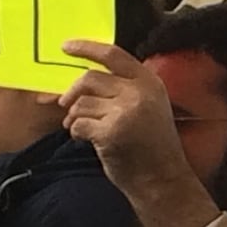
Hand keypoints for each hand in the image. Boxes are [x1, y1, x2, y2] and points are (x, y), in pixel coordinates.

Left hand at [58, 37, 211, 226]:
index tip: (66, 47)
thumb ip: (124, 89)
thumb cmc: (152, 146)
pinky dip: (77, 132)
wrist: (162, 179)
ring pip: (81, 103)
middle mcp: (139, 93)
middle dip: (71, 92)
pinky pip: (79, 124)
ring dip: (75, 117)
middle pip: (89, 78)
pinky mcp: (111, 132)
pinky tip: (87, 140)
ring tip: (82, 129)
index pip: (113, 55)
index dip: (86, 48)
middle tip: (63, 104)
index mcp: (149, 83)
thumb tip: (83, 80)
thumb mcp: (148, 107)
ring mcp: (125, 112)